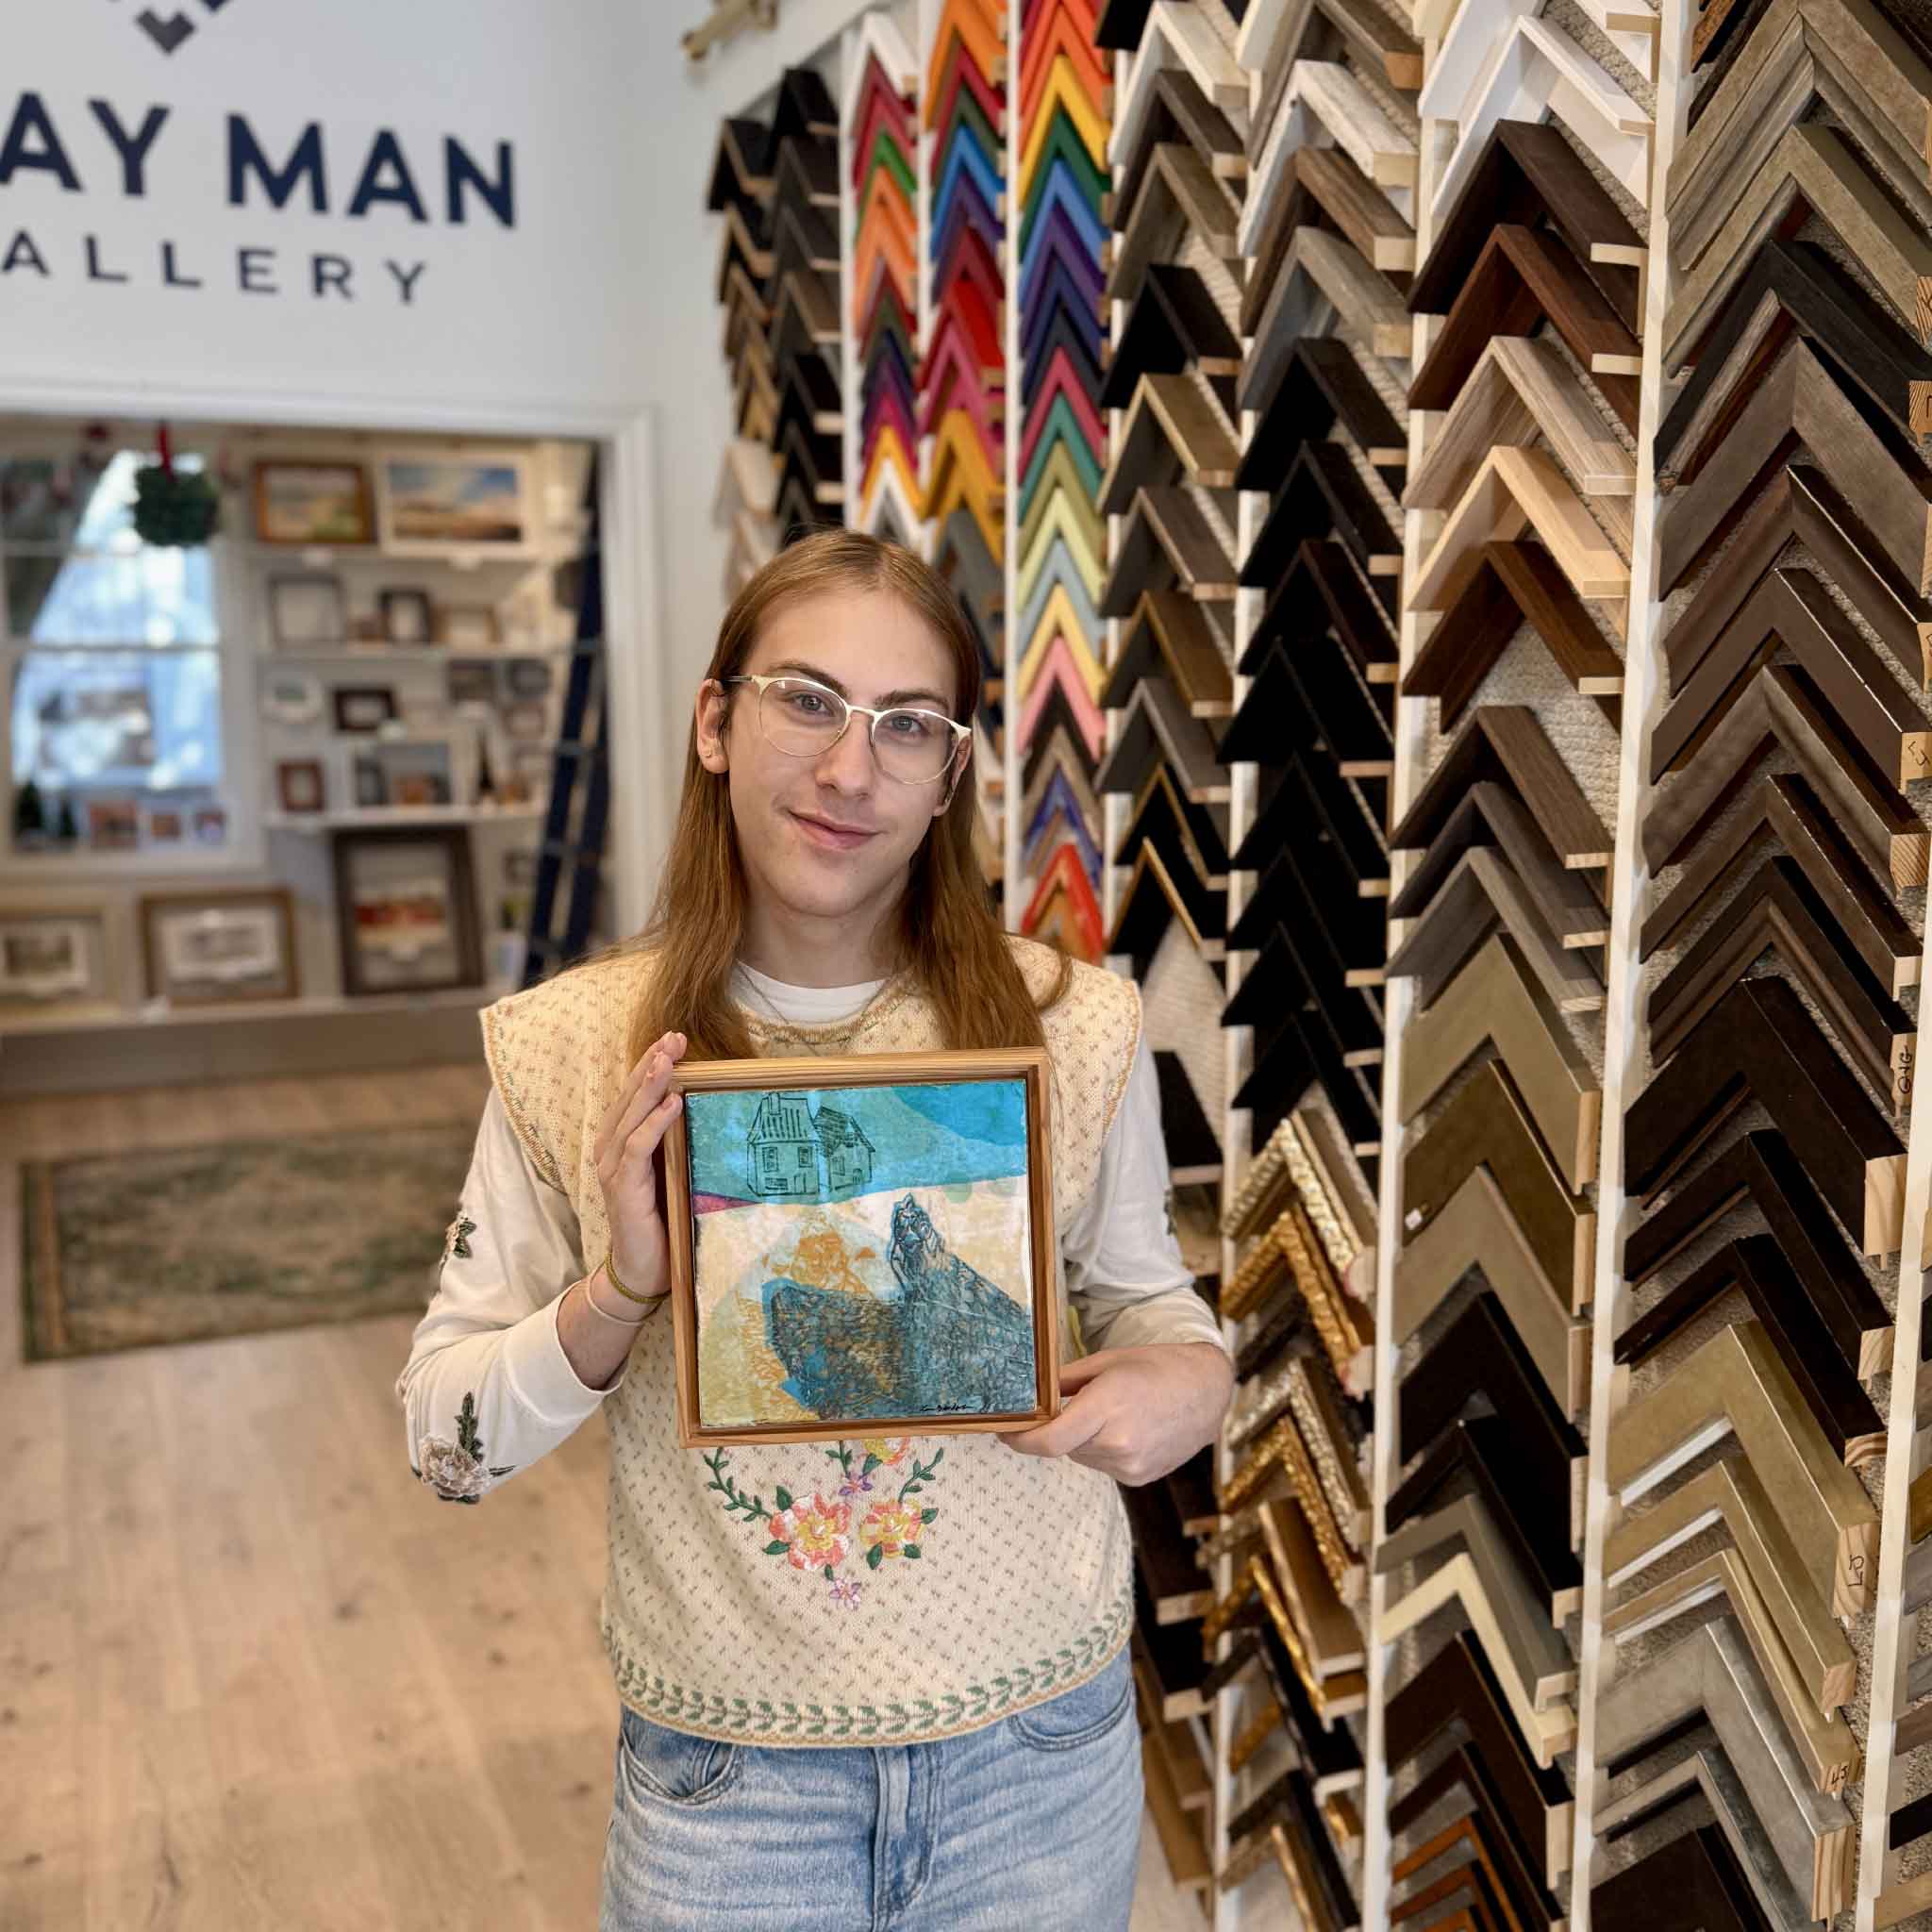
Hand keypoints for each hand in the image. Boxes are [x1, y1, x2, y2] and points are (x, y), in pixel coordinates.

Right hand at [592, 1030, 687, 1300]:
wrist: (643, 1271)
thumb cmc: (664, 1220)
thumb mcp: (674, 1172)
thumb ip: (679, 1142)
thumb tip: (707, 1107)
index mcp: (621, 1143)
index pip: (634, 1095)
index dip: (651, 1065)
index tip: (675, 1040)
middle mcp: (610, 1150)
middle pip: (629, 1097)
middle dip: (652, 1064)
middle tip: (675, 1038)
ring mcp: (612, 1168)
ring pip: (630, 1116)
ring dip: (651, 1086)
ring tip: (669, 1060)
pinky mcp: (621, 1188)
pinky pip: (637, 1148)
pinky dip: (654, 1123)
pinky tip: (673, 1103)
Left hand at [998, 1342, 1233, 1486]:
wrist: (1207, 1391)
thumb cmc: (1157, 1366)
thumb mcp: (1107, 1361)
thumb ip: (1064, 1381)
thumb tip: (1030, 1393)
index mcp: (1109, 1405)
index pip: (1049, 1440)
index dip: (1020, 1440)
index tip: (1004, 1431)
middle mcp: (1119, 1442)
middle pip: (1063, 1445)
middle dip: (1055, 1428)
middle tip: (1066, 1405)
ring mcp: (1131, 1465)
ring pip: (1081, 1456)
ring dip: (1080, 1438)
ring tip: (1110, 1412)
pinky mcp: (1138, 1478)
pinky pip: (1102, 1465)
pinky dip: (1101, 1449)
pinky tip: (1125, 1428)